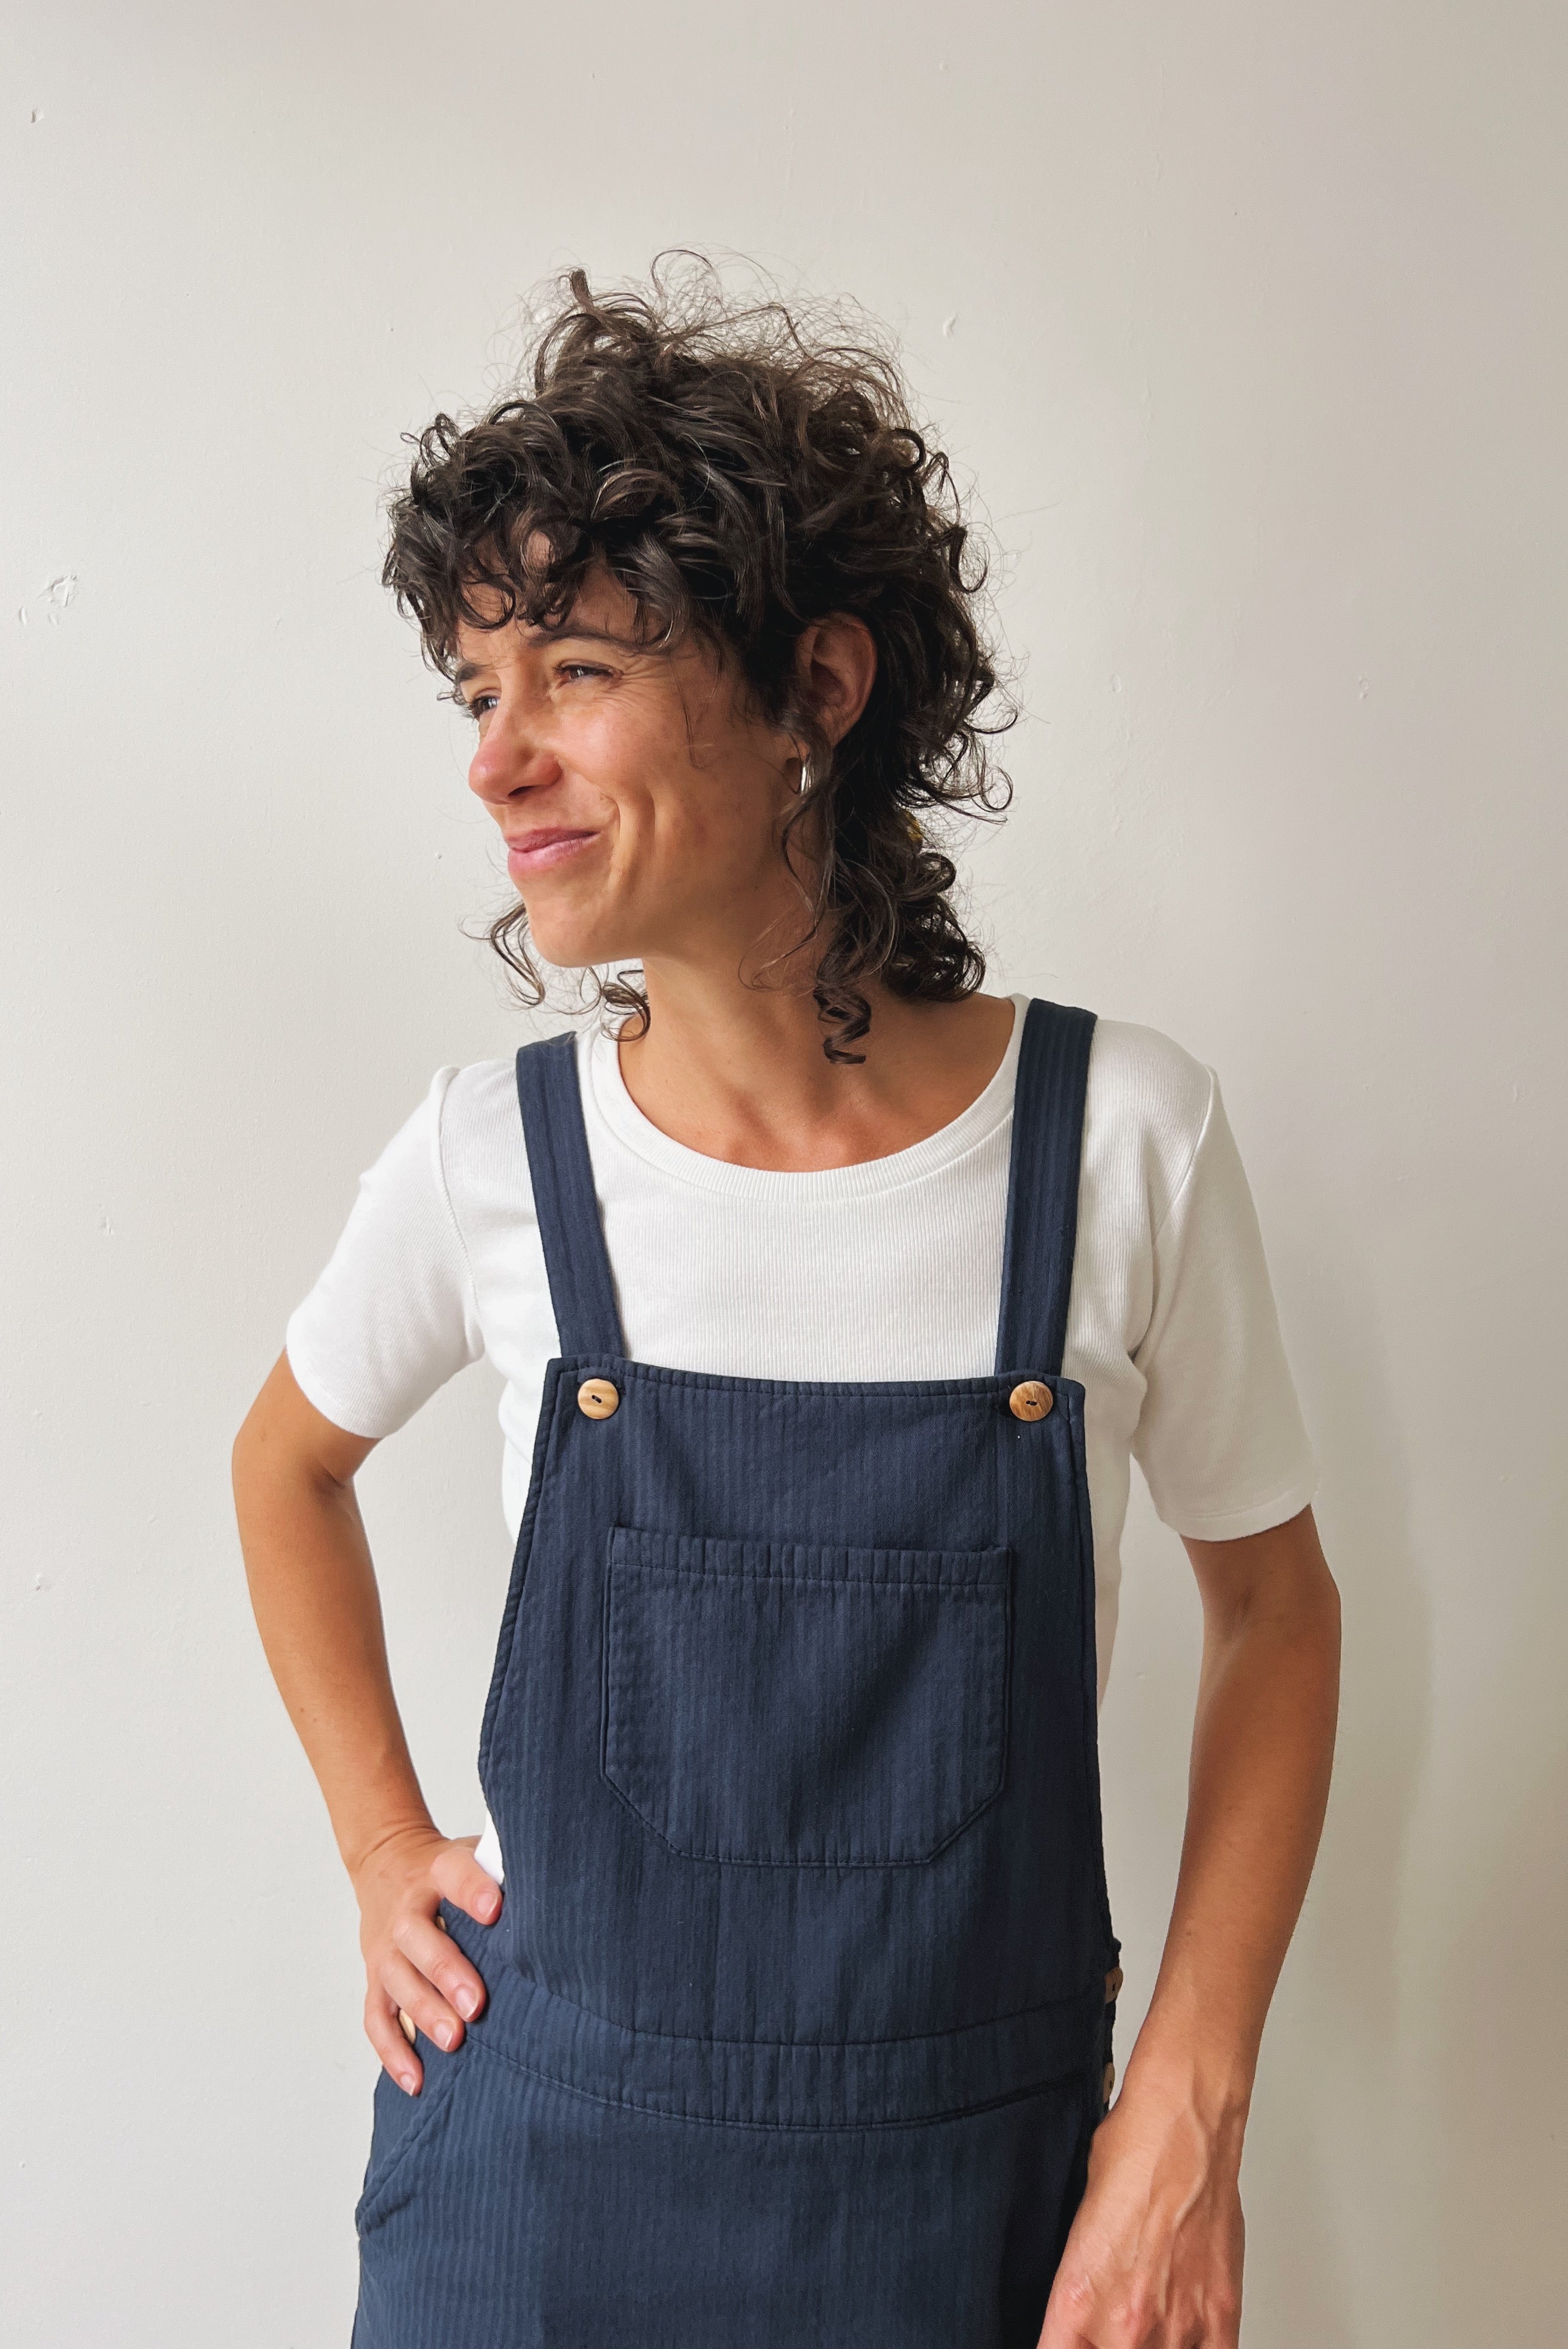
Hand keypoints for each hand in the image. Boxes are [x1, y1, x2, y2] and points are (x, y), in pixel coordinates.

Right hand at [351, 1826, 502, 2095]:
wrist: (386, 1863)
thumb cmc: (446, 1870)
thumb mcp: (472, 1854)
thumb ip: (504, 1872)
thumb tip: (554, 1899)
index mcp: (438, 1871)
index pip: (454, 1874)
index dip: (472, 1890)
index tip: (494, 1910)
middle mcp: (407, 1910)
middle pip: (419, 1938)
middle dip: (447, 1972)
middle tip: (476, 2004)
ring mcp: (385, 1947)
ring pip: (397, 1980)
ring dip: (424, 2012)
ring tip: (453, 2042)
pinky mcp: (374, 1978)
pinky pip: (377, 2017)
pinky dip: (393, 2051)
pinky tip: (416, 2080)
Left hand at [1037, 2069, 1245, 2346]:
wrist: (1183, 2125)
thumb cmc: (1132, 2157)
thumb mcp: (1079, 2229)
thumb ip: (1083, 2294)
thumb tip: (1086, 2321)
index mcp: (1076, 2301)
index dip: (1064, 2346)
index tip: (1072, 2337)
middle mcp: (1124, 2325)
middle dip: (1106, 2341)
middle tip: (1113, 2318)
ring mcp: (1177, 2327)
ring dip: (1149, 2344)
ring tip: (1149, 2318)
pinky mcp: (1220, 2318)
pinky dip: (1192, 2347)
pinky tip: (1181, 2333)